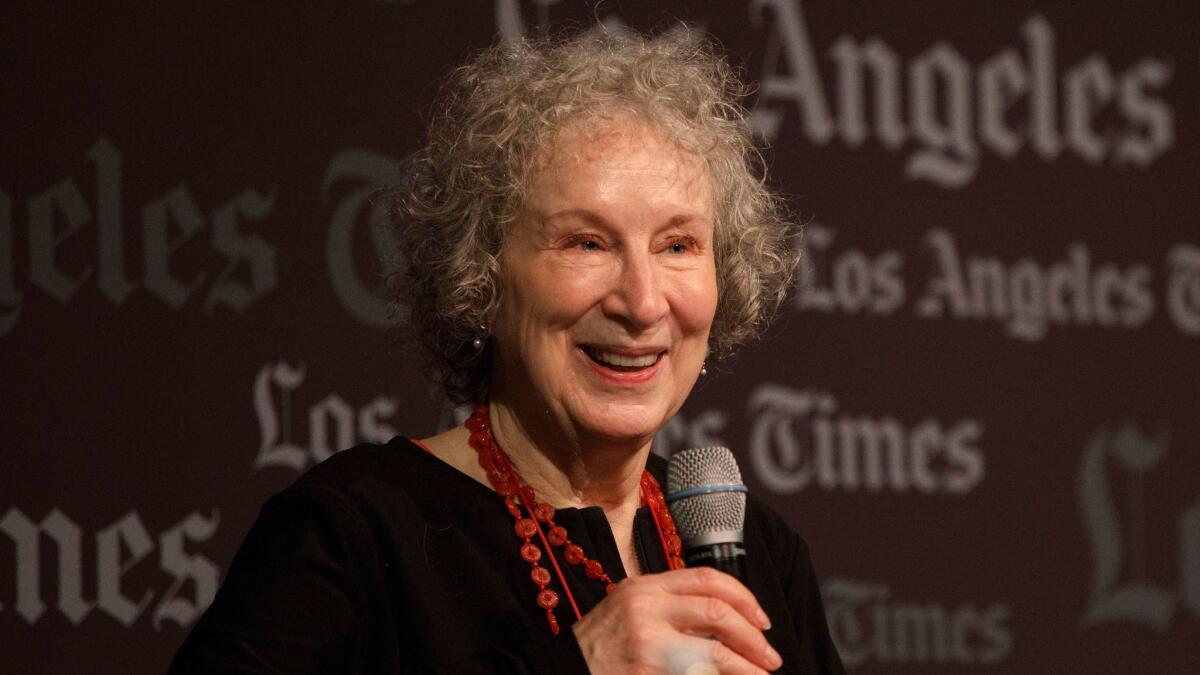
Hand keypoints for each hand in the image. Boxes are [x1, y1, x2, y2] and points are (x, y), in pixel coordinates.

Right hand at [572, 567, 782, 673]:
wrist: (559, 671)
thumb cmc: (597, 648)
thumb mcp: (627, 610)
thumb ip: (667, 606)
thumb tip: (724, 620)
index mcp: (644, 587)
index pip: (707, 578)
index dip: (743, 598)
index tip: (761, 621)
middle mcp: (645, 609)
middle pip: (718, 611)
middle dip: (753, 637)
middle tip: (770, 658)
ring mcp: (646, 645)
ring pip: (715, 654)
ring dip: (746, 669)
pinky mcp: (648, 674)